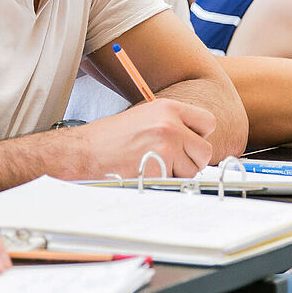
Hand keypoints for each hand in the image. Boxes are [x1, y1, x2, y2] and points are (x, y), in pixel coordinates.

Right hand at [75, 98, 216, 177]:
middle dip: (190, 161)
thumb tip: (194, 140)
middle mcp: (170, 124)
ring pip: (192, 171)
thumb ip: (172, 124)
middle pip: (205, 151)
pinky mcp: (159, 168)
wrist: (83, 153)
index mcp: (168, 108)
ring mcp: (166, 146)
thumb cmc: (109, 139)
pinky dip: (163, 184)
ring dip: (176, 174)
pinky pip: (175, 183)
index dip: (199, 137)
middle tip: (167, 161)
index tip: (188, 144)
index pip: (208, 122)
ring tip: (150, 166)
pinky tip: (144, 174)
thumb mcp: (144, 118)